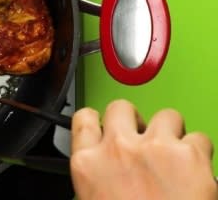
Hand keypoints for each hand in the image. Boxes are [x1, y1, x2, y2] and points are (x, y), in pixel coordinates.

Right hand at [70, 99, 216, 199]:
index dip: (97, 120)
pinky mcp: (189, 154)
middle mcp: (117, 148)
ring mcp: (154, 147)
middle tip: (144, 140)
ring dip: (171, 132)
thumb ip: (96, 175)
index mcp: (88, 163)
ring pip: (166, 115)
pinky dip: (199, 152)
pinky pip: (199, 138)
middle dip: (134, 120)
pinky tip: (196, 171)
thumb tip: (104, 169)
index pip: (84, 118)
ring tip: (175, 156)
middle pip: (121, 107)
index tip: (106, 125)